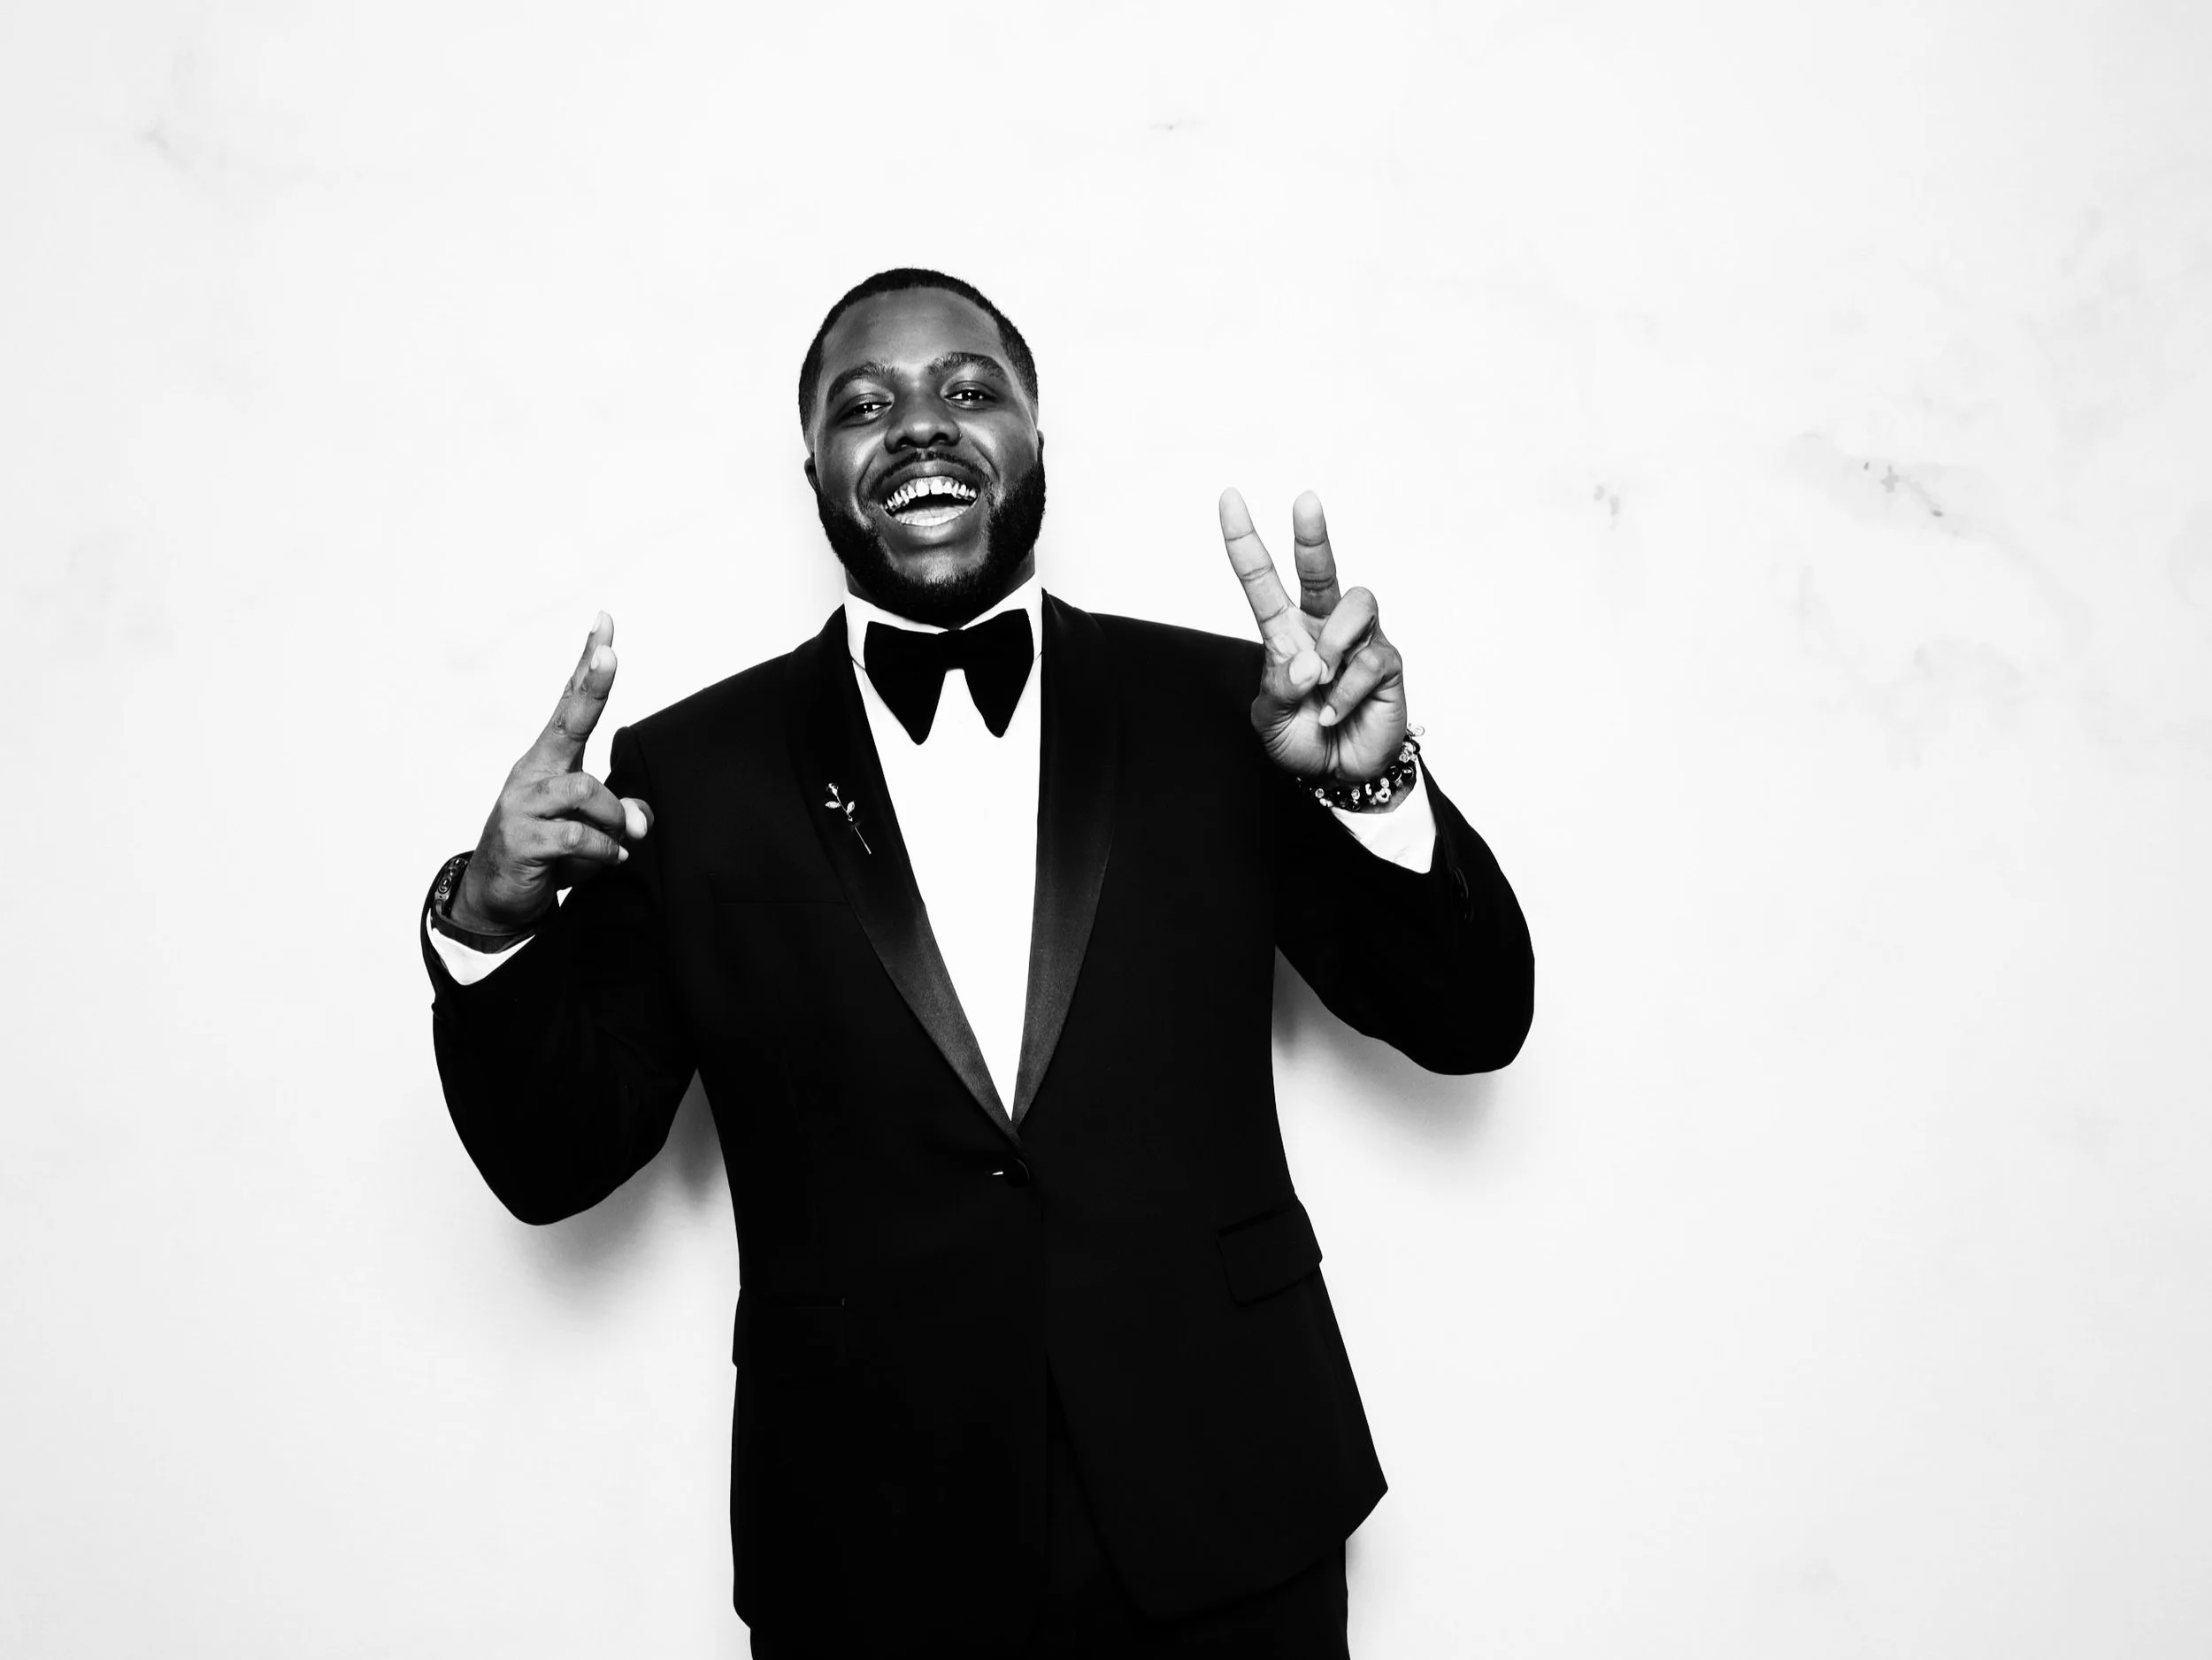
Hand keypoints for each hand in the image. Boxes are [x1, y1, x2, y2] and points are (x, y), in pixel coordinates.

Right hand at [450, 613, 653, 933]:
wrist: (497, 897)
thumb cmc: (548, 851)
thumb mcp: (593, 829)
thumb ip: (622, 815)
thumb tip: (641, 820)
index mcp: (550, 759)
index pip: (570, 702)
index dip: (588, 664)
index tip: (604, 622)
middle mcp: (533, 771)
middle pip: (568, 720)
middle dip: (592, 685)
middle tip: (609, 653)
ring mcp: (523, 803)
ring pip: (586, 790)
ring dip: (615, 818)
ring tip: (622, 840)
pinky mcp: (523, 839)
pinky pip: (580, 837)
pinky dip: (606, 851)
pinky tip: (610, 861)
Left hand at [1219, 488, 1407, 780]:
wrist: (1341, 777)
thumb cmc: (1300, 740)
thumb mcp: (1270, 720)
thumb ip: (1278, 691)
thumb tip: (1306, 664)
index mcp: (1284, 633)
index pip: (1262, 580)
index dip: (1245, 541)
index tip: (1229, 499)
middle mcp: (1322, 627)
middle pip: (1320, 571)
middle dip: (1312, 535)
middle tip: (1305, 501)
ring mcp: (1358, 642)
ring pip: (1355, 604)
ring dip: (1334, 640)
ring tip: (1322, 677)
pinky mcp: (1386, 664)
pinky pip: (1368, 660)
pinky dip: (1344, 692)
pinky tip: (1333, 713)